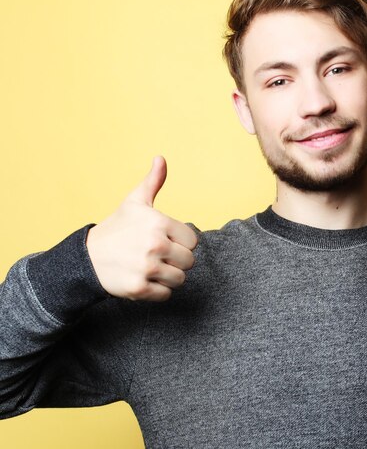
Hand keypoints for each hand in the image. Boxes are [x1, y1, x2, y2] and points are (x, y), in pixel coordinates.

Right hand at [86, 156, 197, 300]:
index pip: (193, 241)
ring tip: (151, 268)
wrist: (86, 258)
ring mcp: (147, 268)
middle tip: (158, 257)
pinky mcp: (139, 289)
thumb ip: (153, 182)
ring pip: (180, 279)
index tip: (166, 241)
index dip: (182, 243)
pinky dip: (158, 291)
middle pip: (189, 262)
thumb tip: (161, 158)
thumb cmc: (117, 228)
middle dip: (177, 261)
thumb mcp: (135, 202)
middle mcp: (155, 245)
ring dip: (169, 277)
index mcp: (159, 223)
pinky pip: (166, 295)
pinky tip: (144, 280)